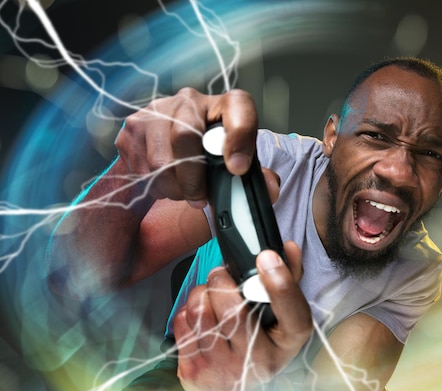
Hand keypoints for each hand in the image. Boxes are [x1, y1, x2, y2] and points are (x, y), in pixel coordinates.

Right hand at [115, 88, 258, 205]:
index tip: (237, 168)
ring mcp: (156, 110)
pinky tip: (166, 181)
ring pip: (159, 158)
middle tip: (199, 199)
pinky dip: (155, 185)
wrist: (174, 146)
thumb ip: (258, 176)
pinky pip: (140, 167)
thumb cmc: (214, 154)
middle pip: (185, 135)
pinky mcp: (132, 128)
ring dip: (172, 187)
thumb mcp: (239, 161)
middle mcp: (190, 100)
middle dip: (193, 179)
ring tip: (183, 192)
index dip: (239, 138)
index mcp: (226, 103)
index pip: (238, 108)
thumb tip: (269, 188)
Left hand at [172, 241, 311, 390]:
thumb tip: (287, 248)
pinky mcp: (194, 372)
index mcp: (288, 343)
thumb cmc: (263, 342)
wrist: (237, 390)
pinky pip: (182, 322)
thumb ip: (289, 279)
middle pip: (233, 310)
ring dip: (202, 293)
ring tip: (210, 296)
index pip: (293, 313)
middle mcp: (259, 362)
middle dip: (221, 280)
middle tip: (222, 274)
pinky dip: (188, 310)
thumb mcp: (284, 315)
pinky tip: (201, 316)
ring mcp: (224, 371)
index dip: (280, 283)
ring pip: (201, 311)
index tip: (266, 257)